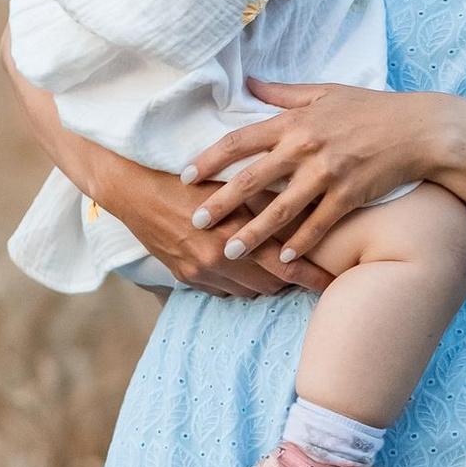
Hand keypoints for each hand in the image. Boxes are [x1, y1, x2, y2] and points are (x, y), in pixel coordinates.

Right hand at [0, 30, 325, 294]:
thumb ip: (267, 200)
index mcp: (233, 235)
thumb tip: (303, 208)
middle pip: (269, 286)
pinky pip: (221, 291)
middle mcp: (217, 262)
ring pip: (247, 291)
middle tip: (305, 269)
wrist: (130, 185)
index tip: (335, 284)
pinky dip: (236, 283)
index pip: (285, 267)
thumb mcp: (232, 183)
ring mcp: (198, 273)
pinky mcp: (183, 276)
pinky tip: (241, 268)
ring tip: (274, 267)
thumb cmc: (186, 175)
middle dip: (287, 280)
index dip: (313, 278)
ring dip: (262, 282)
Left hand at [185, 80, 465, 267]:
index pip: (240, 140)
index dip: (209, 159)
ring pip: (280, 209)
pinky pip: (318, 224)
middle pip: (252, 179)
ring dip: (252, 233)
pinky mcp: (349, 195)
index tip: (185, 176)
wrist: (419, 129)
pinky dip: (300, 242)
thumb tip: (248, 81)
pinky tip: (283, 258)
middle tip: (194, 223)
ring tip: (229, 250)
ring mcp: (328, 174)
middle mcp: (306, 148)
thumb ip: (283, 92)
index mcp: (295, 121)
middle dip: (219, 203)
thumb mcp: (326, 92)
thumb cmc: (372, 109)